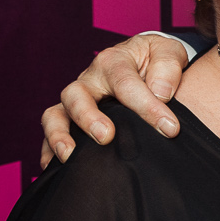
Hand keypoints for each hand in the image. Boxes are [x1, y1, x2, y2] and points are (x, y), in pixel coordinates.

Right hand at [39, 35, 189, 165]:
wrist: (146, 61)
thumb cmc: (157, 59)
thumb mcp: (169, 52)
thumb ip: (168, 68)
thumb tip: (160, 93)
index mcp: (114, 61)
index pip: (126, 84)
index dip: (147, 108)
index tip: (170, 129)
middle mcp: (90, 80)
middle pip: (76, 95)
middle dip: (88, 117)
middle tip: (106, 137)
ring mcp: (77, 100)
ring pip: (56, 114)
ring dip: (60, 135)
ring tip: (70, 156)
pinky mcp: (71, 118)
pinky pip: (53, 133)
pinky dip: (50, 150)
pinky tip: (55, 168)